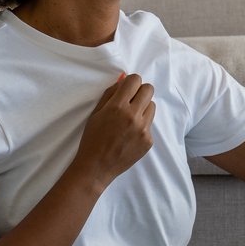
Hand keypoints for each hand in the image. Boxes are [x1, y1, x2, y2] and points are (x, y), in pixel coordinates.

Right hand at [72, 73, 155, 188]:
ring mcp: (143, 129)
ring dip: (143, 108)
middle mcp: (133, 116)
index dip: (131, 83)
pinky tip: (130, 135)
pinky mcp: (148, 141)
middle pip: (149, 90)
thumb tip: (124, 79)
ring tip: (130, 119)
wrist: (97, 166)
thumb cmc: (92, 138)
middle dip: (140, 92)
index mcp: (118, 106)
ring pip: (152, 106)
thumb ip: (111, 93)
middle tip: (131, 101)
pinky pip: (150, 124)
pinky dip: (142, 125)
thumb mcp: (96, 112)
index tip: (126, 89)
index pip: (135, 80)